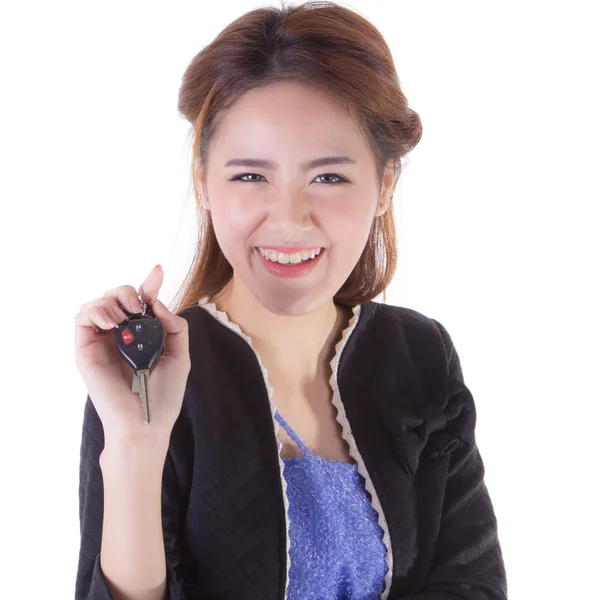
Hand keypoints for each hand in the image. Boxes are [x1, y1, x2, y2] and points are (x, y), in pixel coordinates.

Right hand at [74, 265, 190, 441]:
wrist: (146, 421)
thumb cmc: (163, 394)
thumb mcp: (179, 354)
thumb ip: (173, 326)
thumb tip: (156, 302)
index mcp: (142, 336)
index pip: (141, 302)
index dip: (148, 284)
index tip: (158, 271)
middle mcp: (120, 336)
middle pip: (116, 297)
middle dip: (127, 291)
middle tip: (136, 304)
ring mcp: (102, 342)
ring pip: (97, 303)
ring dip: (111, 300)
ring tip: (124, 316)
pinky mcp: (85, 350)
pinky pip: (81, 318)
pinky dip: (95, 311)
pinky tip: (112, 323)